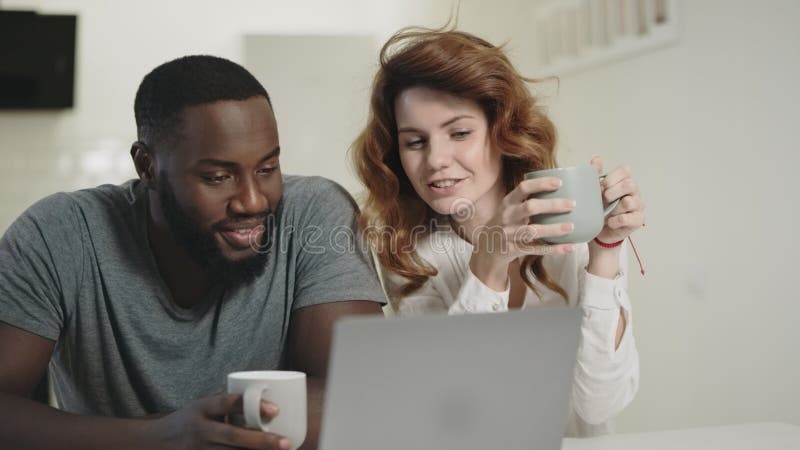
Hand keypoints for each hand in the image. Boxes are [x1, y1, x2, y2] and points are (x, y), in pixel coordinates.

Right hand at [151, 393, 290, 449]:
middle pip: (233, 436)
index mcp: (202, 409)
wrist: (154, 442)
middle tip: (287, 443)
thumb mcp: (202, 407)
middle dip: (262, 441)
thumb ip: (229, 406)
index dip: (251, 405)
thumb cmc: (189, 421)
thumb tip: (268, 406)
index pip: (227, 403)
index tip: (276, 409)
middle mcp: (199, 431)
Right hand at [468, 176, 574, 289]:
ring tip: (571, 227)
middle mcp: (507, 216)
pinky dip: (554, 249)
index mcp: (508, 202)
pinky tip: (569, 247)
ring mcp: (509, 234)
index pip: (523, 188)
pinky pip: (536, 249)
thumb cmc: (506, 223)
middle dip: (552, 205)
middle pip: (530, 207)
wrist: (487, 247)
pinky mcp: (514, 249)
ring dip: (553, 229)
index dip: (541, 184)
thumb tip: (559, 186)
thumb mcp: (510, 208)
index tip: (560, 182)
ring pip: (533, 231)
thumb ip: (527, 199)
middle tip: (572, 204)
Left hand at [591, 156, 645, 243]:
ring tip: (607, 212)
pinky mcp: (638, 220)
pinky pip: (627, 218)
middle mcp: (635, 192)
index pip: (625, 170)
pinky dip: (615, 221)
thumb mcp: (597, 191)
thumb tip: (596, 158)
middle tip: (603, 199)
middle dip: (612, 192)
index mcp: (626, 182)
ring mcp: (638, 206)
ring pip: (629, 202)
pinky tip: (610, 222)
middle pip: (629, 184)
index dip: (612, 177)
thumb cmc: (601, 208)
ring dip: (614, 207)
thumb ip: (597, 174)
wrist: (601, 231)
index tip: (601, 186)